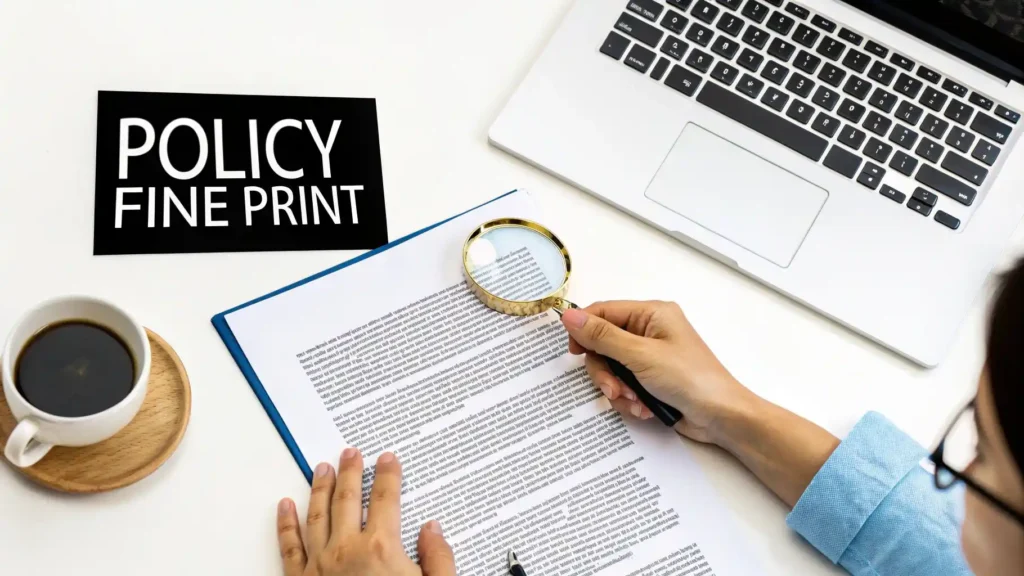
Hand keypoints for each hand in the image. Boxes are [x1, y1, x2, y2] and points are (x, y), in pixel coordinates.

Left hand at [276, 449, 454, 575]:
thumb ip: (438, 560)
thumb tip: (433, 531)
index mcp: (382, 549)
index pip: (386, 498)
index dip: (388, 475)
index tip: (388, 459)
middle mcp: (347, 550)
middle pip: (348, 498)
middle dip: (351, 471)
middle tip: (351, 453)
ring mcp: (320, 566)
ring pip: (317, 515)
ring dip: (320, 487)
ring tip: (321, 468)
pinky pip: (289, 547)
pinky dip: (285, 523)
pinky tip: (284, 506)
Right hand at [560, 301, 755, 444]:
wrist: (721, 417)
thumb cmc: (690, 379)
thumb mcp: (641, 356)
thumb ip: (602, 337)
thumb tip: (569, 317)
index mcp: (651, 313)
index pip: (603, 312)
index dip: (584, 330)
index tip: (574, 352)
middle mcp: (649, 331)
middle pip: (603, 345)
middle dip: (605, 371)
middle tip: (614, 389)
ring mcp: (649, 356)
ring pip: (610, 368)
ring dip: (617, 389)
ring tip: (634, 401)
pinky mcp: (650, 379)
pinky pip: (623, 384)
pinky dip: (628, 399)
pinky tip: (643, 408)